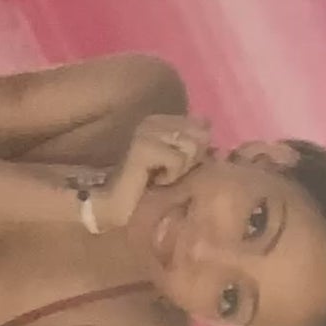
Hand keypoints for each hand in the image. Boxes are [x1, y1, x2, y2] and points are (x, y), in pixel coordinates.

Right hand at [97, 113, 211, 233]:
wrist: (117, 204)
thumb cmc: (149, 187)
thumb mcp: (179, 163)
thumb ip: (194, 142)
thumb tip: (208, 124)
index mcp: (161, 120)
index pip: (202, 125)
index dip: (198, 151)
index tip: (175, 166)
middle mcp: (152, 120)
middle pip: (201, 135)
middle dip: (191, 160)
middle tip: (168, 172)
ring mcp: (146, 131)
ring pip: (191, 146)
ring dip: (180, 169)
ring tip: (161, 177)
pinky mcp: (143, 146)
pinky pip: (178, 160)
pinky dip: (171, 175)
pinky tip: (155, 181)